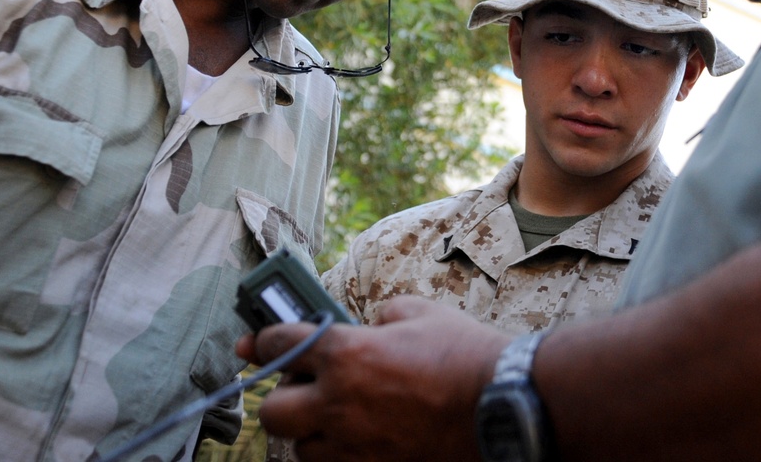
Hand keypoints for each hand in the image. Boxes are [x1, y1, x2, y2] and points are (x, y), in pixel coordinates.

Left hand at [237, 296, 510, 461]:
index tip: (257, 342)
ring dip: (310, 430)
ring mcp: (353, 445)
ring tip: (338, 415)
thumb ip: (379, 316)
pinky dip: (336, 453)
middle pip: (272, 411)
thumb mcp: (416, 312)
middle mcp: (338, 402)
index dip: (264, 340)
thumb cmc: (463, 353)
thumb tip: (367, 325)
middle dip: (283, 395)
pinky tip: (359, 437)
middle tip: (308, 384)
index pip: (279, 344)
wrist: (502, 405)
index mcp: (346, 353)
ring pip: (299, 448)